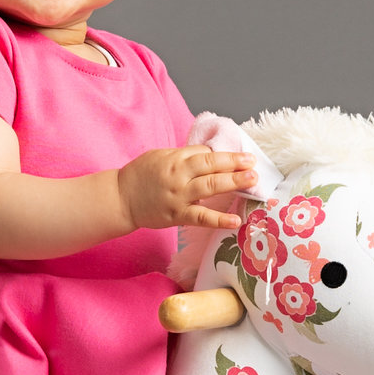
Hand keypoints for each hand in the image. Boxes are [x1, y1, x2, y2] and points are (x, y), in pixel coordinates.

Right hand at [117, 146, 256, 231]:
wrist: (120, 198)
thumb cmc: (141, 175)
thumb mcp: (161, 157)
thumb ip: (184, 156)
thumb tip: (211, 154)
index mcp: (175, 159)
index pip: (205, 154)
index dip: (226, 155)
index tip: (244, 156)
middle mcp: (178, 175)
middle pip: (210, 166)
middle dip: (234, 164)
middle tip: (253, 164)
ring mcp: (178, 196)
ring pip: (210, 187)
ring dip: (233, 183)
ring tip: (252, 180)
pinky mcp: (176, 215)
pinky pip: (201, 218)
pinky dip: (219, 220)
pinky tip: (235, 221)